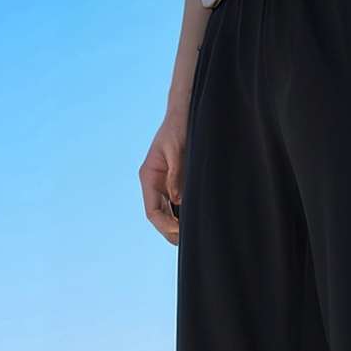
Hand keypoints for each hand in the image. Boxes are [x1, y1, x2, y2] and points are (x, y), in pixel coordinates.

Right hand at [139, 108, 187, 245]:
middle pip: (160, 218)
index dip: (164, 226)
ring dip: (181, 226)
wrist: (186, 112)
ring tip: (199, 234)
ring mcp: (166, 186)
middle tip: (194, 239)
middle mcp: (155, 185)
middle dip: (173, 231)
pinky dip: (188, 216)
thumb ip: (177, 174)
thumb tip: (178, 200)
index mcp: (149, 178)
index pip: (152, 212)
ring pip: (170, 215)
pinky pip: (181, 206)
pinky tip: (201, 220)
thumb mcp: (177, 150)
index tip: (180, 233)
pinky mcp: (178, 184)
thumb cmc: (179, 127)